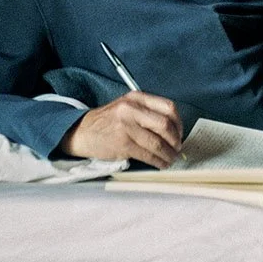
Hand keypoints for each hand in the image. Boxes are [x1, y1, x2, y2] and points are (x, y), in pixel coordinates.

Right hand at [61, 92, 182, 167]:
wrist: (82, 132)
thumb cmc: (107, 122)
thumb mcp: (126, 107)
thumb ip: (147, 112)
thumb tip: (172, 129)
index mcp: (136, 98)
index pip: (168, 107)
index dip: (178, 123)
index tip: (180, 133)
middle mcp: (132, 109)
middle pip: (165, 125)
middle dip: (176, 140)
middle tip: (177, 148)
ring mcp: (127, 126)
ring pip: (158, 142)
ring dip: (168, 154)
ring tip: (170, 158)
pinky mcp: (123, 143)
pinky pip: (147, 154)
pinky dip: (158, 161)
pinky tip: (160, 164)